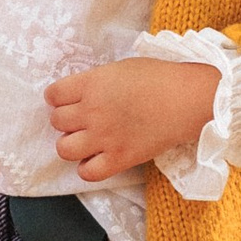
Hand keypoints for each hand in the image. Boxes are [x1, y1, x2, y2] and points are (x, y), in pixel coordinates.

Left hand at [44, 56, 219, 185]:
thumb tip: (82, 94)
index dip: (59, 97)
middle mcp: (92, 111)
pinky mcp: (120, 159)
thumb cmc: (158, 77)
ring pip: (64, 149)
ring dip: (72, 144)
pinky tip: (98, 158)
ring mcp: (104, 137)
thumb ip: (96, 81)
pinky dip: (88, 168)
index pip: (53, 95)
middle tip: (83, 119)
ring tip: (87, 140)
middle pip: (56, 121)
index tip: (69, 100)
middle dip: (67, 120)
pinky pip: (87, 173)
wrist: (187, 99)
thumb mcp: (120, 68)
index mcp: (91, 84)